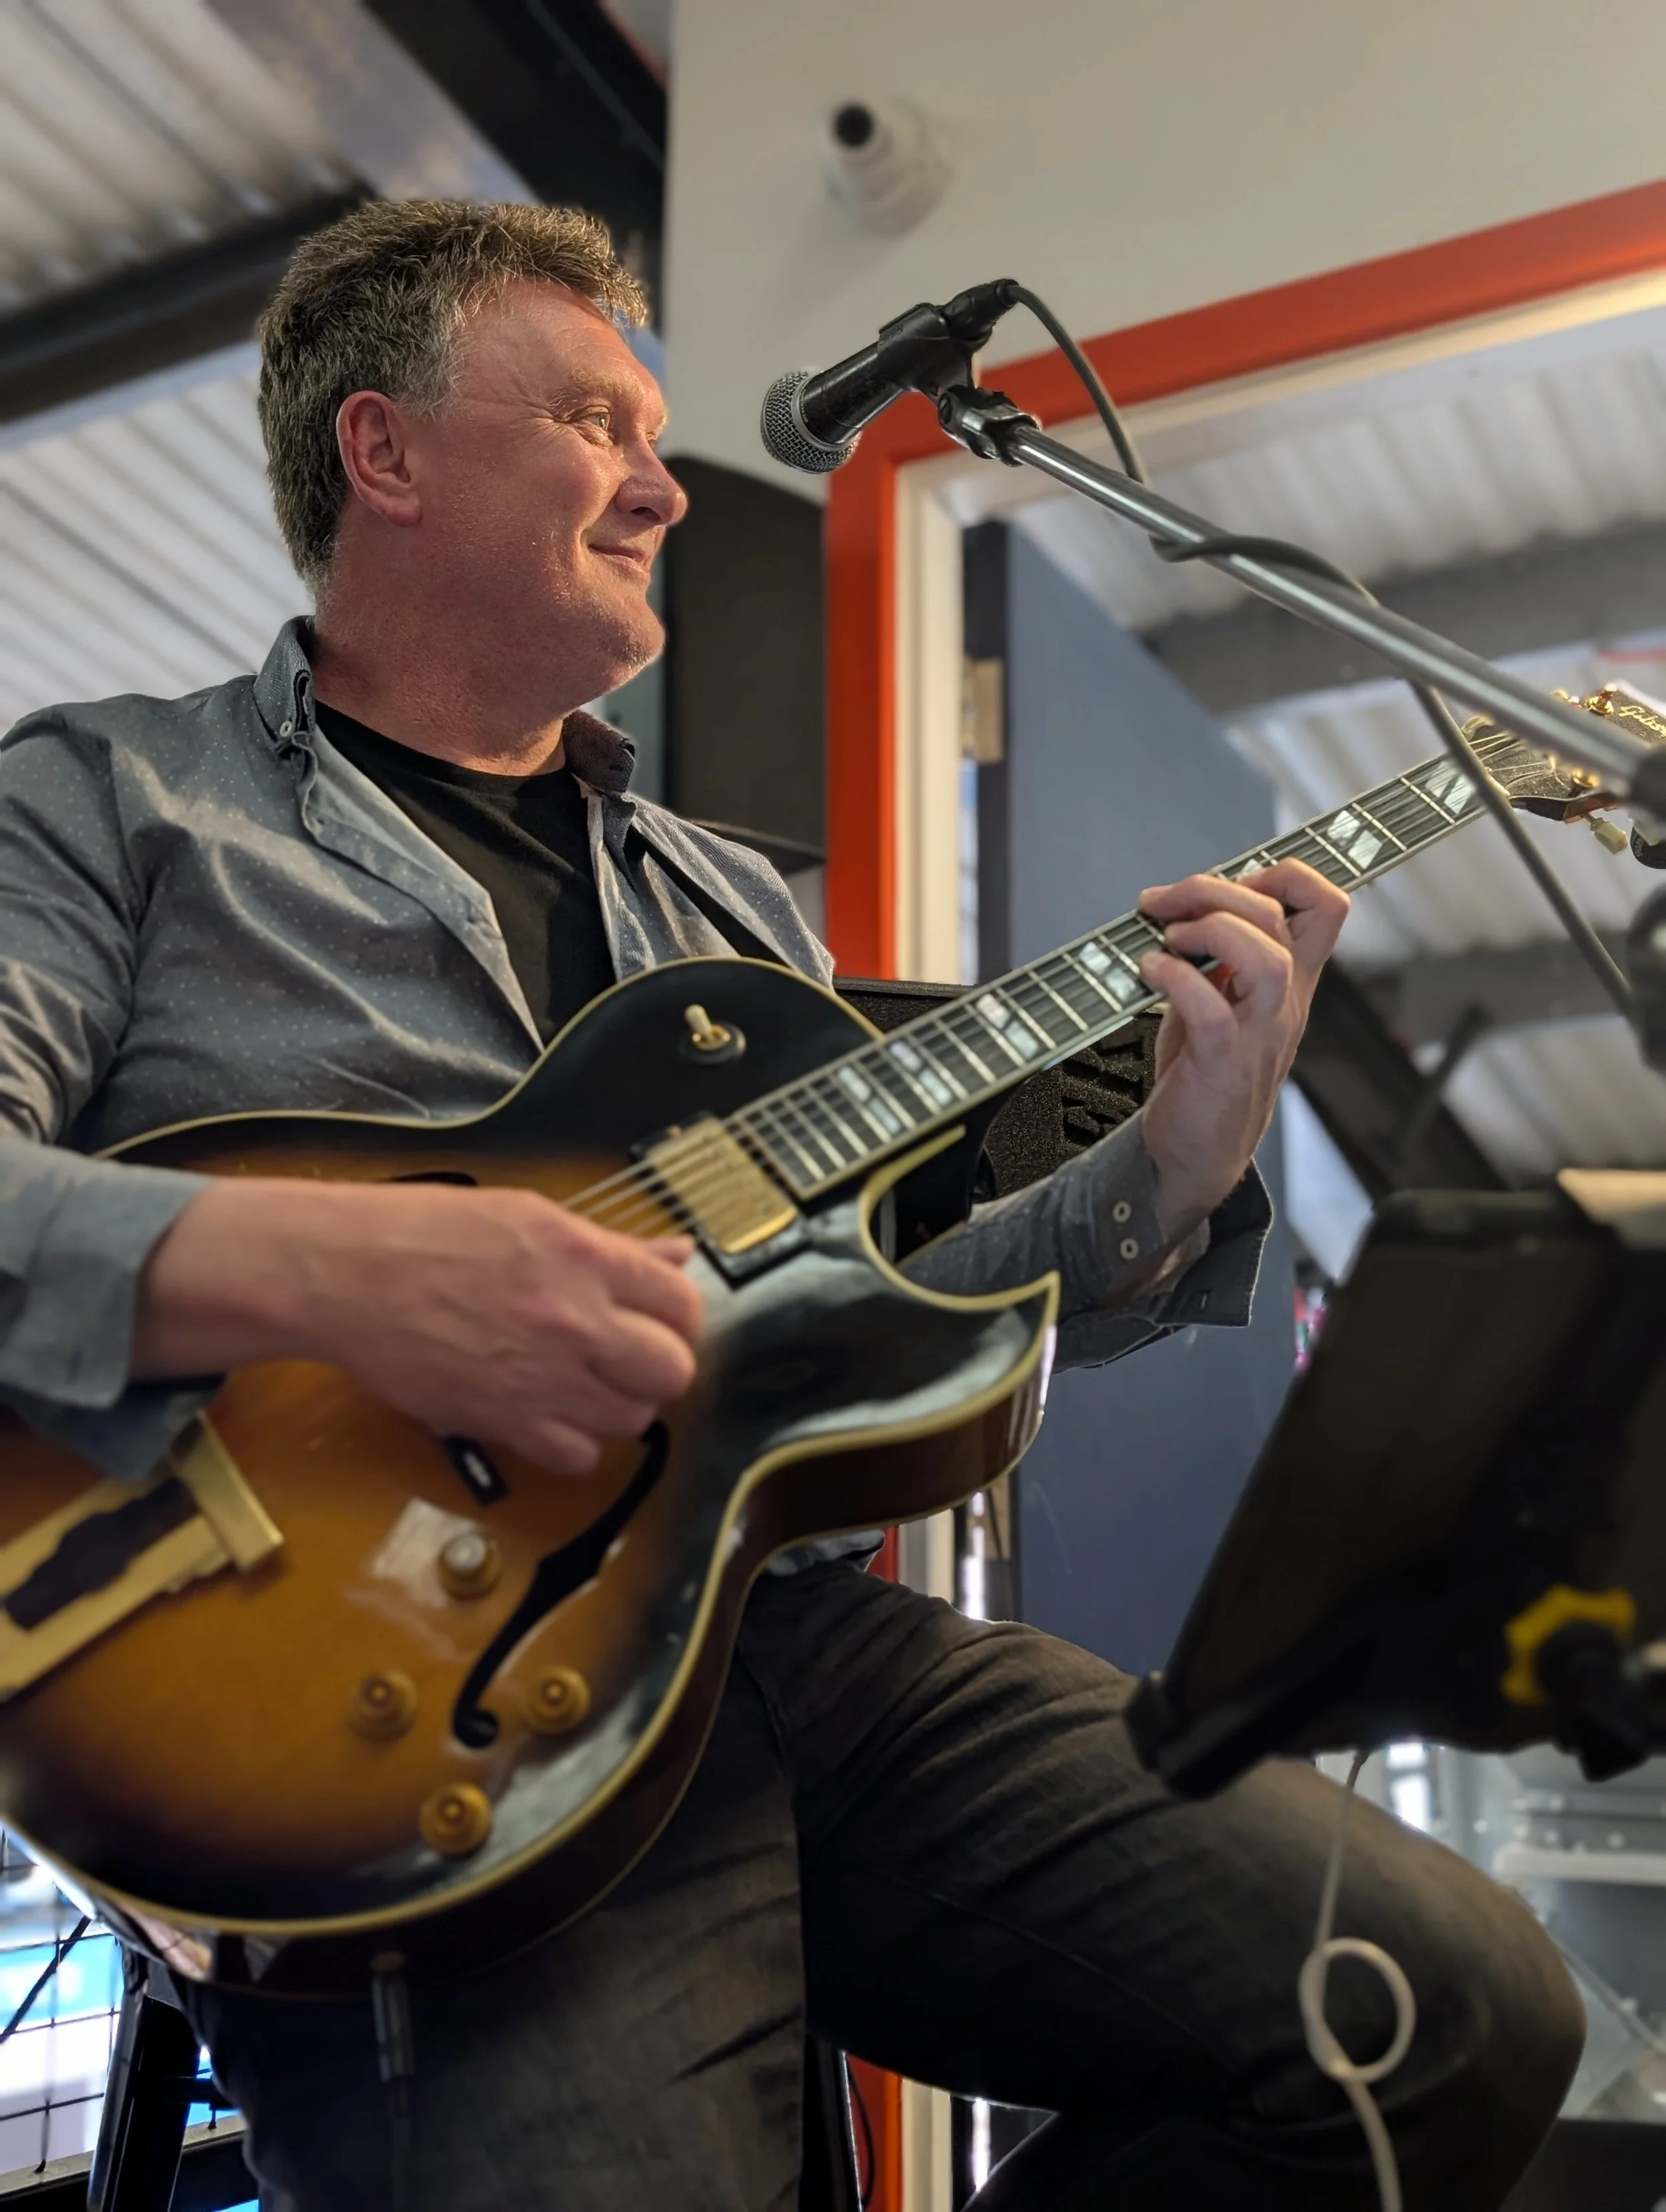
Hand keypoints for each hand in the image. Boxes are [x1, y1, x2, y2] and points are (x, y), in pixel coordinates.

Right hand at [134, 1180, 702, 1476]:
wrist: (345, 1274)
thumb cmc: (427, 1232)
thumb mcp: (531, 1217)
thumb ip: (613, 1248)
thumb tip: (676, 1256)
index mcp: (584, 1258)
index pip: (681, 1304)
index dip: (678, 1319)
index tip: (659, 1321)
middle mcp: (574, 1320)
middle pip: (671, 1371)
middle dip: (658, 1366)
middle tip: (628, 1357)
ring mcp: (540, 1378)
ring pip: (631, 1419)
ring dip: (618, 1405)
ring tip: (585, 1383)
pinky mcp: (503, 1421)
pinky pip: (577, 1456)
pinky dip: (574, 1443)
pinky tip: (550, 1413)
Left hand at [1135, 858, 1347, 1243]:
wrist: (1194, 1154)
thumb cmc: (1202, 1073)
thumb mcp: (1217, 999)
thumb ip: (1214, 953)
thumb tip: (1182, 900)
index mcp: (1288, 982)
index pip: (1326, 908)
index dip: (1285, 874)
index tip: (1229, 878)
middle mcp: (1283, 1003)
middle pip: (1283, 917)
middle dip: (1217, 889)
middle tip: (1164, 903)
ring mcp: (1258, 1034)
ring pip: (1267, 957)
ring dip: (1210, 930)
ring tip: (1169, 939)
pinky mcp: (1222, 1063)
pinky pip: (1210, 1006)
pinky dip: (1174, 977)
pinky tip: (1149, 973)